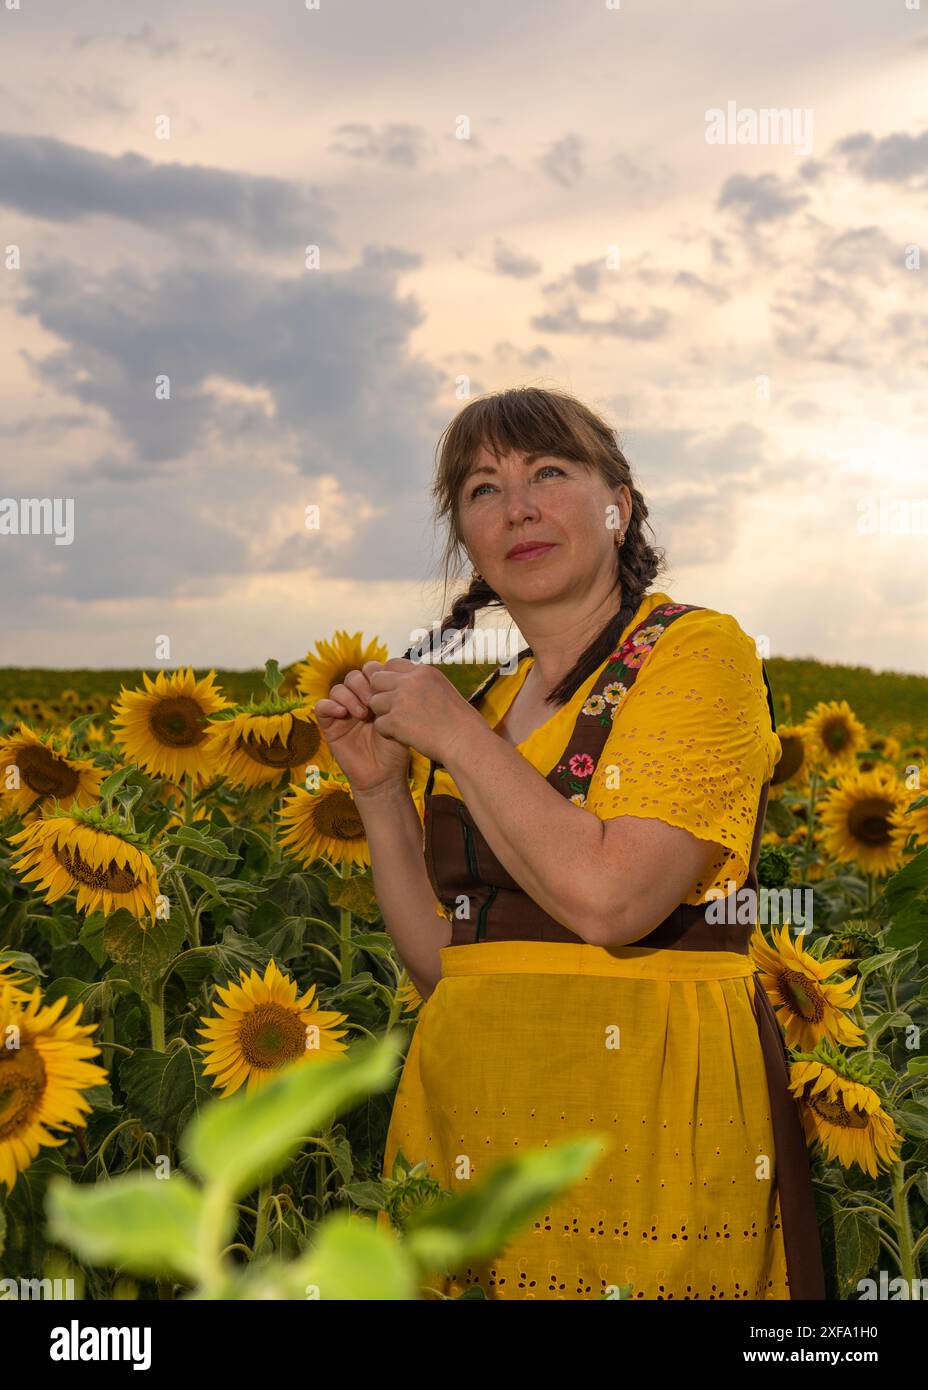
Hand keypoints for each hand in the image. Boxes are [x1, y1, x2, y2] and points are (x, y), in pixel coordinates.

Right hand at [314, 662, 410, 793]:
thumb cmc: (395, 748)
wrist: (384, 775)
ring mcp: (342, 712)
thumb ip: (393, 698)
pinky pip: (321, 706)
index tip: (388, 691)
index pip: (371, 671)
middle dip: (363, 685)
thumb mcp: (400, 719)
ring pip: (338, 688)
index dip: (377, 676)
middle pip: (354, 676)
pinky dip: (330, 705)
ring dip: (349, 696)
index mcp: (376, 695)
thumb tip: (391, 679)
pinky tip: (342, 714)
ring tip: (362, 714)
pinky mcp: (329, 725)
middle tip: (373, 702)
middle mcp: (358, 700)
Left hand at [365, 658, 478, 764]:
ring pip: (374, 702)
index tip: (397, 692)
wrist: (465, 741)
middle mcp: (410, 682)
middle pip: (376, 680)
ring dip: (384, 714)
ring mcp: (401, 700)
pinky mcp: (395, 721)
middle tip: (393, 709)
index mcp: (423, 671)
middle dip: (381, 694)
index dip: (389, 678)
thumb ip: (421, 682)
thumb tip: (402, 682)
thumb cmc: (458, 720)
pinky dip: (388, 732)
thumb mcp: (442, 689)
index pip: (391, 664)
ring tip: (401, 724)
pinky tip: (403, 736)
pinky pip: (379, 724)